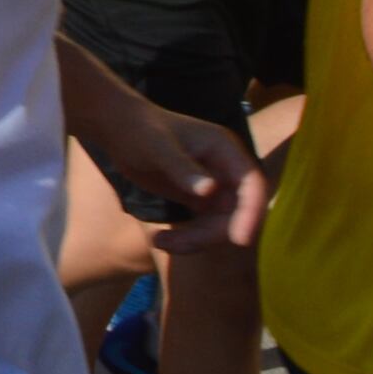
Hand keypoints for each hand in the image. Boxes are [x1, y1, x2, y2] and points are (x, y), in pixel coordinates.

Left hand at [79, 100, 270, 251]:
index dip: (253, 212)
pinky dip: (187, 238)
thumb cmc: (139, 129)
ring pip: (220, 224)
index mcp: (225, 150)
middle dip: (213, 233)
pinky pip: (204, 227)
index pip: (252, 184)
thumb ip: (182, 168)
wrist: (119, 129)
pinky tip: (160, 239)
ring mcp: (216, 186)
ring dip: (195, 239)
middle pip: (238, 212)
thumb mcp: (157, 147)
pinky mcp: (200, 200)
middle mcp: (226, 170)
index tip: (241, 239)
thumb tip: (210, 191)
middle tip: (178, 244)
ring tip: (159, 241)